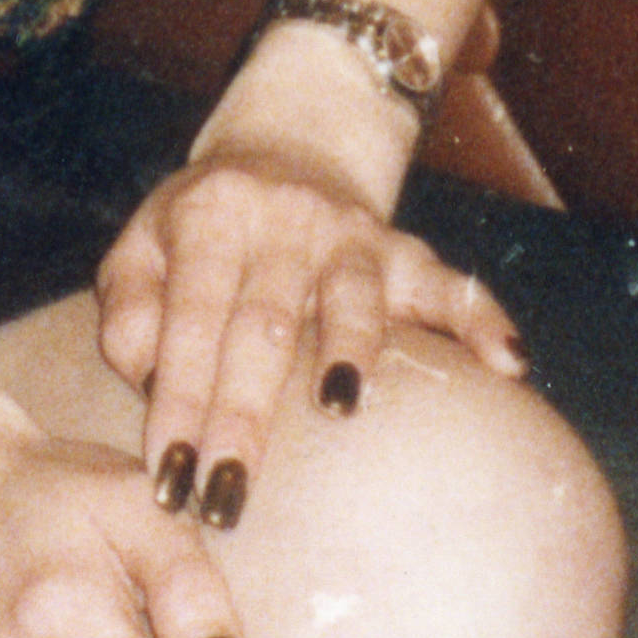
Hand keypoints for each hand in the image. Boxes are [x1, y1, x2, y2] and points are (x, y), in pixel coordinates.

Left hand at [94, 88, 524, 534]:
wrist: (288, 140)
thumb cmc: (202, 225)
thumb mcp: (143, 243)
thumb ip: (128, 305)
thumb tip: (144, 373)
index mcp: (209, 219)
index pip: (189, 322)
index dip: (178, 401)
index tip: (170, 479)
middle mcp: (282, 220)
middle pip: (264, 326)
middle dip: (244, 417)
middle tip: (228, 497)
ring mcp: (350, 233)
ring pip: (352, 296)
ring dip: (350, 352)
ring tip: (341, 411)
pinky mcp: (405, 248)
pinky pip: (450, 284)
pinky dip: (483, 321)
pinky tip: (509, 365)